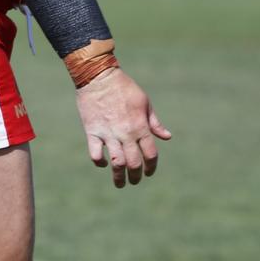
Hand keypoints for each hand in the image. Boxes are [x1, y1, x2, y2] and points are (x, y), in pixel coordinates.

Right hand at [74, 67, 172, 187]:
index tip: (149, 172)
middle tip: (134, 181)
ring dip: (118, 176)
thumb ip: (154, 122)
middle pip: (134, 163)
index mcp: (141, 126)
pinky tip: (103, 163)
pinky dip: (99, 162)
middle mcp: (126, 133)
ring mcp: (108, 133)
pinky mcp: (92, 131)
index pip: (150, 155)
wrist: (98, 77)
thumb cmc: (124, 88)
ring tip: (120, 183)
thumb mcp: (145, 102)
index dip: (151, 167)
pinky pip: (95, 153)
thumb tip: (167, 137)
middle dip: (136, 176)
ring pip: (116, 163)